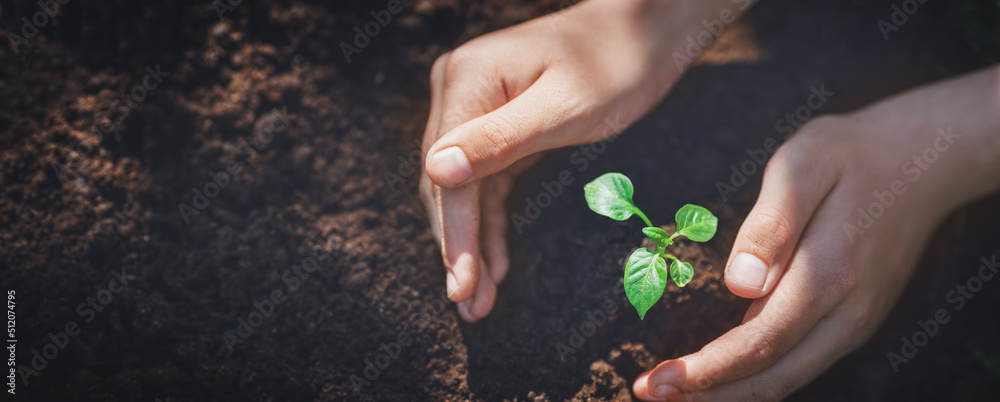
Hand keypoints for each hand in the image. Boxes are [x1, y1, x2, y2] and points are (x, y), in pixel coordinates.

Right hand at [419, 0, 741, 320]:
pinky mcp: (494, 118)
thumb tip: (434, 172)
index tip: (463, 287)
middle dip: (459, 247)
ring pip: (464, 187)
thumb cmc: (616, 66)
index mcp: (467, 81)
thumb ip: (499, 141)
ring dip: (473, 241)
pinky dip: (491, 219)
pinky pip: (485, 178)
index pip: (447, 174)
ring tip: (480, 298)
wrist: (646, 31)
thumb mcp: (564, 110)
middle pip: (446, 184)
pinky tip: (496, 260)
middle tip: (470, 306)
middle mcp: (459, 88)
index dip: (455, 235)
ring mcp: (474, 103)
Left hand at [633, 65, 999, 399]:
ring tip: (675, 391)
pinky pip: (800, 362)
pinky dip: (756, 377)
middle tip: (649, 393)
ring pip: (789, 378)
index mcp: (829, 274)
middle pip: (773, 377)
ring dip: (730, 393)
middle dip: (708, 395)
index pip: (760, 343)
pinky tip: (719, 373)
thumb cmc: (851, 153)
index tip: (658, 381)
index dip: (707, 371)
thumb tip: (739, 284)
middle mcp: (848, 312)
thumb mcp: (803, 164)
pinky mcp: (853, 319)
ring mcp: (855, 321)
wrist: (922, 159)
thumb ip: (771, 225)